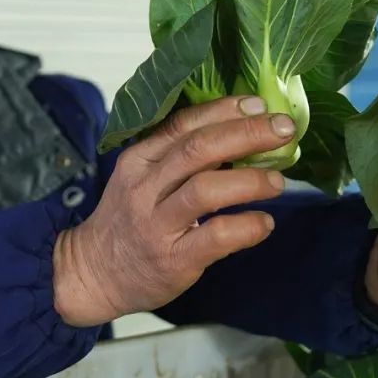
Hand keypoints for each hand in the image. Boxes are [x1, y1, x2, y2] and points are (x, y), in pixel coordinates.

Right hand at [53, 96, 292, 326]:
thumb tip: (240, 132)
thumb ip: (177, 157)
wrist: (94, 274)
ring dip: (248, 180)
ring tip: (277, 181)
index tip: (258, 104)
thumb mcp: (141, 179)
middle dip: (246, 134)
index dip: (223, 110)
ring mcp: (156, 224)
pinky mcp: (172, 259)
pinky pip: (214, 237)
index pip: (182, 124)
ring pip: (204, 190)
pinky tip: (264, 224)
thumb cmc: (129, 220)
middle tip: (284, 130)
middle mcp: (145, 187)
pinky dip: (245, 227)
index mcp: (139, 160)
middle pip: (197, 149)